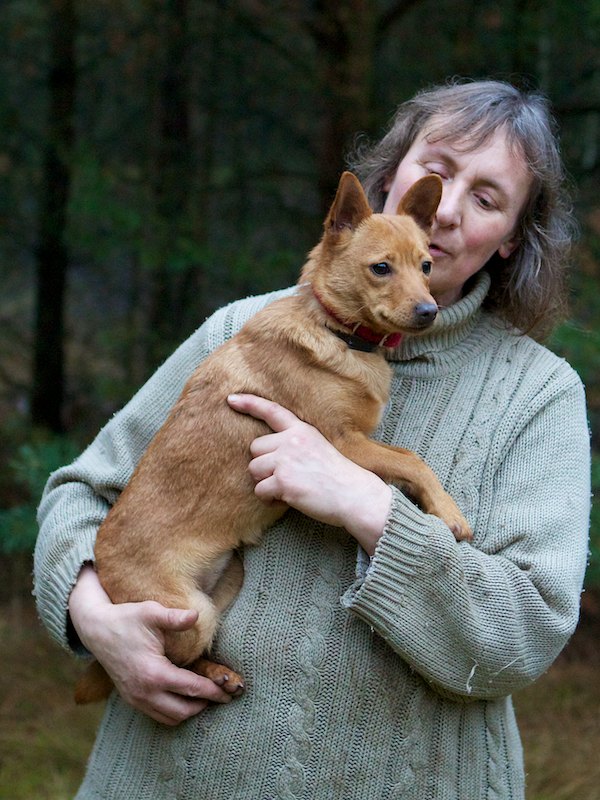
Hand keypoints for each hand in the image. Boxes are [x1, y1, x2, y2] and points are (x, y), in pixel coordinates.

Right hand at [68, 566, 233, 725]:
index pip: (191, 689)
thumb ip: (174, 617)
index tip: (229, 692)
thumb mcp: (151, 612)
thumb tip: (197, 615)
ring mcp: (136, 698)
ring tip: (206, 697)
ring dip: (189, 711)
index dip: (212, 691)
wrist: (96, 629)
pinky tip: (184, 697)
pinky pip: (157, 715)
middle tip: (222, 696)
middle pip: (183, 711)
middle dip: (204, 705)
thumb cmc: (126, 618)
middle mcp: (144, 692)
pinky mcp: (131, 699)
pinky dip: (174, 711)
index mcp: (153, 673)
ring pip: (170, 718)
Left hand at [227, 393, 391, 554]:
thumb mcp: (318, 446)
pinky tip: (288, 498)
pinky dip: (270, 499)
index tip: (231, 399)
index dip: (250, 404)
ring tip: (288, 487)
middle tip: (286, 475)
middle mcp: (291, 441)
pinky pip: (260, 490)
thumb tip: (266, 454)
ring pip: (254, 470)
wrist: (354, 494)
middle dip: (264, 464)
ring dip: (265, 482)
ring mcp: (286, 460)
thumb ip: (294, 443)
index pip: (272, 411)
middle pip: (255, 449)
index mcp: (301, 430)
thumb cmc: (337, 476)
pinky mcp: (283, 482)